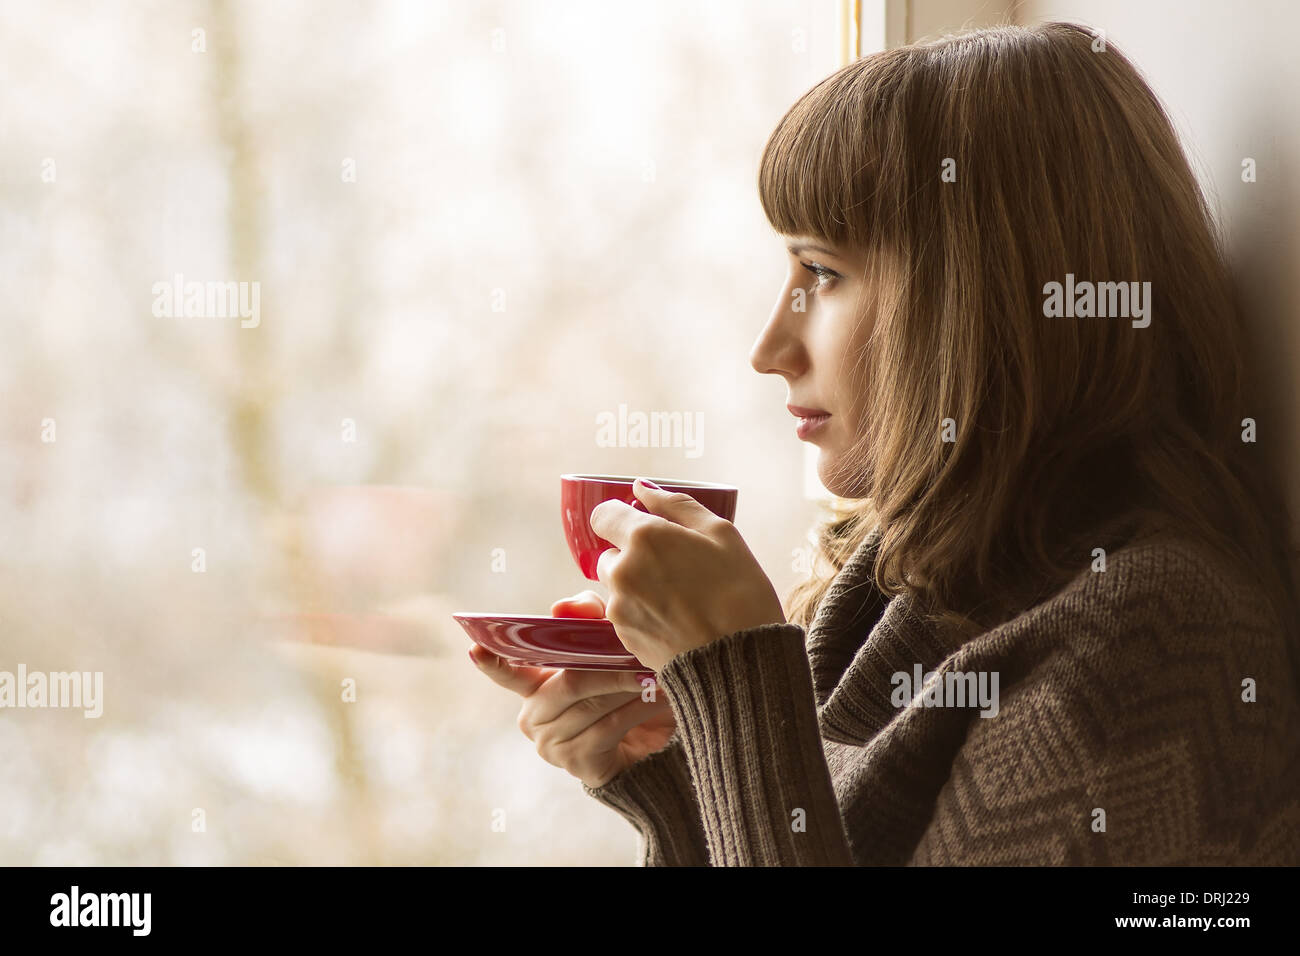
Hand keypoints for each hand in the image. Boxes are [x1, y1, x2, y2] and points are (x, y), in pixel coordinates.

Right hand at [467, 589, 675, 788]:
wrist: (649, 743)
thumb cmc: (620, 688)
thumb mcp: (605, 646)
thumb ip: (586, 618)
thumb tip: (562, 607)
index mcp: (533, 684)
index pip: (506, 672)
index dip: (492, 662)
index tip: (476, 648)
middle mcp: (533, 716)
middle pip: (569, 683)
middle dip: (609, 667)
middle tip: (642, 655)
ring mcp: (551, 744)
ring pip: (592, 705)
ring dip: (630, 687)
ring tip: (657, 674)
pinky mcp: (577, 764)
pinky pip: (608, 728)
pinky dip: (637, 710)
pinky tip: (658, 699)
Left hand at [589, 479, 785, 671]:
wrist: (740, 663)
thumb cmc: (740, 593)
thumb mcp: (721, 534)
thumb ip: (676, 506)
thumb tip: (641, 489)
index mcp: (644, 538)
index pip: (603, 514)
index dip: (622, 518)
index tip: (644, 527)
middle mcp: (622, 570)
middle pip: (611, 553)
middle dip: (634, 555)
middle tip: (675, 569)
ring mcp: (619, 607)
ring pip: (617, 585)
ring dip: (637, 585)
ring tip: (680, 599)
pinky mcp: (623, 638)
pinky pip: (625, 614)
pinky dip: (642, 612)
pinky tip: (677, 620)